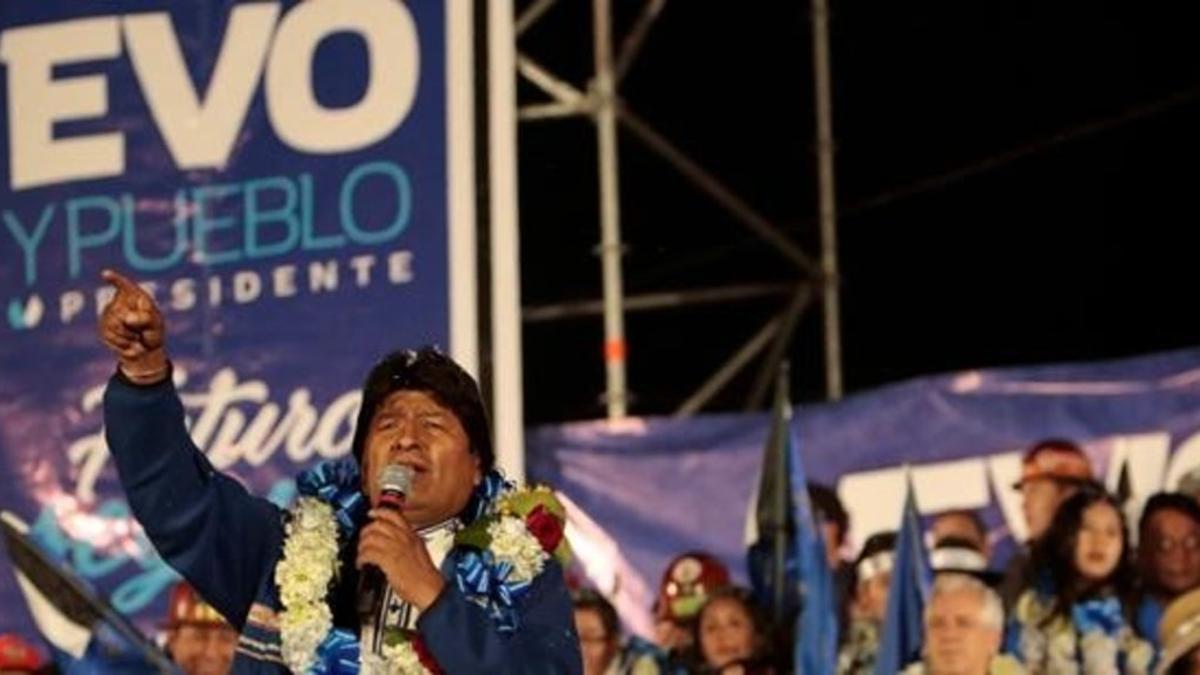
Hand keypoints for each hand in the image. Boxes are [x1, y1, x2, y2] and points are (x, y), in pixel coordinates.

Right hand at [98, 269, 168, 384]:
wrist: (145, 349)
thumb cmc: (153, 332)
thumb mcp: (156, 325)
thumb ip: (146, 319)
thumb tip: (128, 318)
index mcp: (135, 296)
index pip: (124, 285)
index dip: (115, 280)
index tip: (105, 273)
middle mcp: (119, 302)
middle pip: (119, 313)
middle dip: (132, 326)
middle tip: (142, 332)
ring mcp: (108, 314)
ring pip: (113, 325)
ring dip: (128, 336)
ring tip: (136, 337)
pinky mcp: (103, 327)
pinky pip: (109, 336)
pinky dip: (122, 343)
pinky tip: (129, 344)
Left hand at [357, 508, 445, 609]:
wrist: (429, 590)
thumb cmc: (425, 577)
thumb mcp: (419, 552)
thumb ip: (408, 544)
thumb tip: (395, 543)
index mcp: (412, 536)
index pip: (395, 516)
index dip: (380, 512)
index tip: (372, 513)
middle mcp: (404, 539)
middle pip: (379, 524)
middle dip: (366, 531)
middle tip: (363, 539)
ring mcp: (396, 548)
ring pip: (371, 537)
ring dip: (362, 546)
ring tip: (361, 554)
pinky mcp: (389, 560)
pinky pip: (368, 553)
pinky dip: (361, 558)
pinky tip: (361, 564)